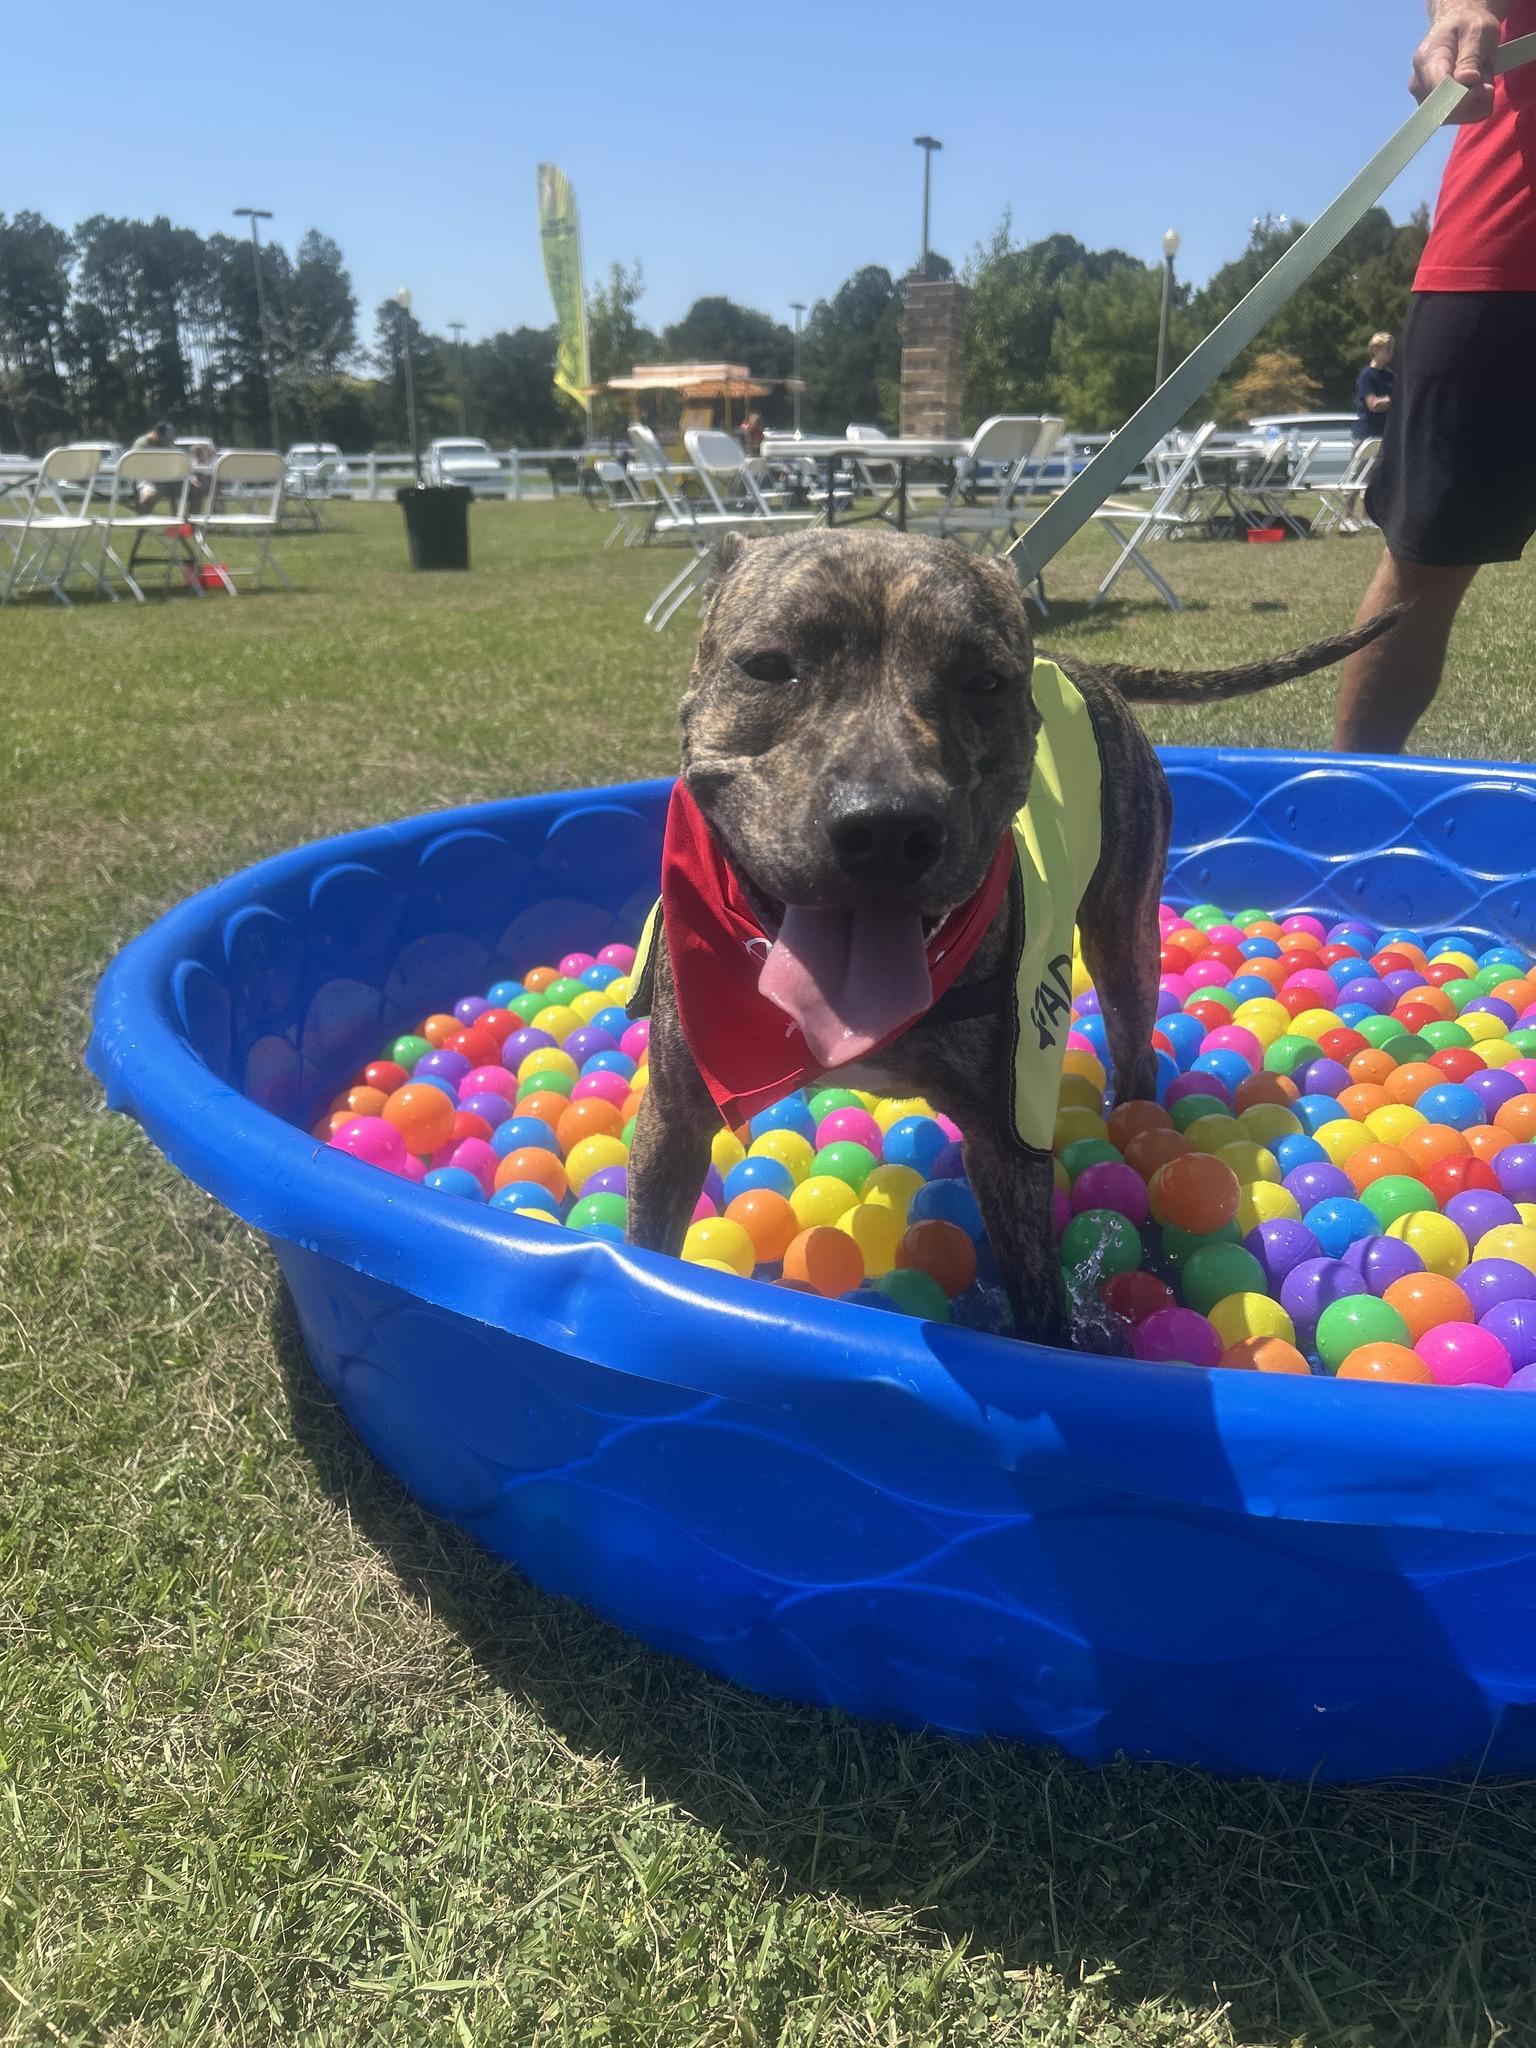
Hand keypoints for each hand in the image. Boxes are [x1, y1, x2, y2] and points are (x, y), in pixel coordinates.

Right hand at [1412, 2, 1503, 120]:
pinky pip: (1463, 117)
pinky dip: (1478, 105)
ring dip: (1478, 99)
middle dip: (1475, 97)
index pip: (1438, 90)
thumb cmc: (1467, 26)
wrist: (1458, 28)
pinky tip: (1477, 86)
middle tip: (1485, 74)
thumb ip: (1470, 57)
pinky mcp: (1437, 110)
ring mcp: (1426, 100)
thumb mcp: (1476, 32)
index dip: (1462, 95)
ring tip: (1480, 75)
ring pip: (1457, 116)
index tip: (1484, 87)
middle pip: (1447, 109)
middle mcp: (1420, 86)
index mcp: (1427, 61)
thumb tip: (1466, 81)